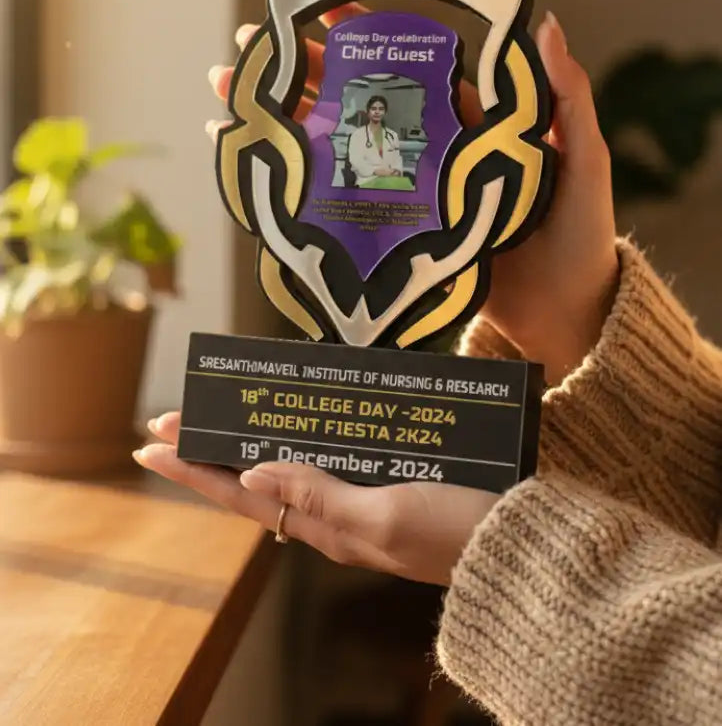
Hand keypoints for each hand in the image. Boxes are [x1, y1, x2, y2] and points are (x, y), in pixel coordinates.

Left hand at [133, 412, 497, 585]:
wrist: (519, 551)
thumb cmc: (457, 533)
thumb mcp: (386, 516)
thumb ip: (320, 495)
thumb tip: (251, 472)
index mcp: (327, 526)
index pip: (242, 493)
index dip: (195, 467)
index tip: (151, 441)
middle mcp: (335, 515)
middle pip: (255, 478)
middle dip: (209, 450)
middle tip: (170, 418)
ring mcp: (361, 503)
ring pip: (288, 468)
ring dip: (248, 443)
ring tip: (219, 420)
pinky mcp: (387, 489)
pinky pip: (327, 463)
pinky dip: (301, 441)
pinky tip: (300, 425)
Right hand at [206, 8, 618, 386]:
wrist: (565, 315)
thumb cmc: (580, 236)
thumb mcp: (583, 162)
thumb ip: (566, 99)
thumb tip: (547, 24)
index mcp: (468, 121)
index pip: (407, 64)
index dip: (363, 33)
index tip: (319, 6)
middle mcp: (429, 149)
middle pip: (353, 98)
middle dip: (298, 70)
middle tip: (245, 47)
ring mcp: (408, 191)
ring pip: (335, 144)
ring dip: (282, 119)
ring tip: (230, 97)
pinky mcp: (396, 233)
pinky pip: (342, 198)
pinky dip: (296, 181)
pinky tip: (257, 166)